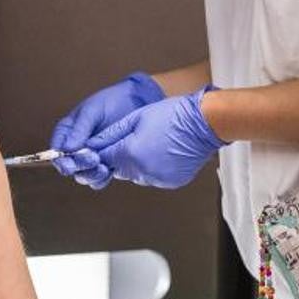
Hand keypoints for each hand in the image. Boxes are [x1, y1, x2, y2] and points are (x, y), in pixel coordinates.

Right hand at [51, 72, 164, 186]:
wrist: (137, 102)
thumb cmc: (111, 101)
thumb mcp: (92, 111)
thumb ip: (79, 129)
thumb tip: (67, 148)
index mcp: (67, 133)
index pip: (57, 152)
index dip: (60, 160)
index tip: (70, 163)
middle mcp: (76, 148)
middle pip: (70, 166)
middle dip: (80, 166)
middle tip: (94, 159)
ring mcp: (91, 158)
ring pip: (84, 175)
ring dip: (91, 175)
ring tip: (104, 168)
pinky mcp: (107, 164)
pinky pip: (100, 178)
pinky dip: (103, 178)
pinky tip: (111, 170)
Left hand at [85, 87, 226, 188]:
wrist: (204, 123)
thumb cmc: (174, 115)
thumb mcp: (136, 118)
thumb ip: (112, 134)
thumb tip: (94, 143)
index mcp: (131, 154)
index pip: (105, 159)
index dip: (102, 152)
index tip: (103, 147)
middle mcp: (143, 172)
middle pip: (119, 169)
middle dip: (121, 157)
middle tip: (136, 138)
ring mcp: (157, 179)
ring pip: (136, 175)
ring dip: (137, 163)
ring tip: (153, 143)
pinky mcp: (170, 182)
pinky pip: (153, 178)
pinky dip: (153, 168)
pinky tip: (163, 152)